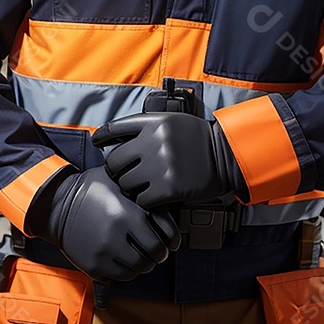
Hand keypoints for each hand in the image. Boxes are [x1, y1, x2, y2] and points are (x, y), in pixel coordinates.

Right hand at [32, 167, 180, 281]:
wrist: (58, 206)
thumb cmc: (91, 190)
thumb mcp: (118, 180)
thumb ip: (142, 191)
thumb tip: (166, 199)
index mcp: (128, 210)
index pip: (165, 233)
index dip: (172, 239)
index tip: (171, 241)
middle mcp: (118, 232)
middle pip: (155, 253)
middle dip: (159, 252)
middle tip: (157, 250)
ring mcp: (105, 251)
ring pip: (141, 267)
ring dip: (145, 263)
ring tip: (141, 254)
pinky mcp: (95, 266)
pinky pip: (123, 276)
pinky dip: (129, 270)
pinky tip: (126, 259)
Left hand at [92, 112, 240, 209]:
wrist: (226, 155)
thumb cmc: (197, 139)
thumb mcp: (172, 121)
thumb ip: (145, 127)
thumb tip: (114, 140)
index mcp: (154, 122)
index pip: (114, 128)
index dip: (101, 137)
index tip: (97, 142)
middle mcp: (154, 141)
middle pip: (115, 161)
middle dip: (118, 170)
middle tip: (126, 174)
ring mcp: (161, 165)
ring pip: (126, 183)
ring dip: (131, 188)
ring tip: (143, 186)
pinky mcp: (168, 188)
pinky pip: (141, 200)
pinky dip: (145, 201)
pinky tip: (153, 197)